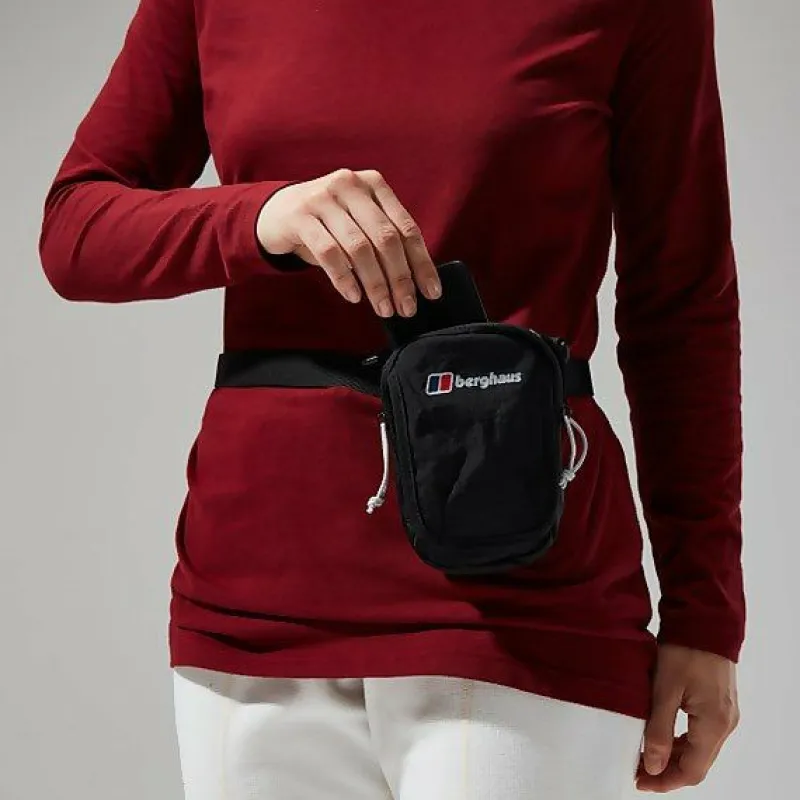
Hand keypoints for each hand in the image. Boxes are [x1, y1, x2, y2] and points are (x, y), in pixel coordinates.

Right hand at [256, 168, 440, 317]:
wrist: (276, 212)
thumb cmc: (327, 224)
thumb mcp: (358, 222)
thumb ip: (383, 240)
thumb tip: (414, 282)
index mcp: (374, 184)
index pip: (406, 227)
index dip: (421, 262)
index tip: (430, 292)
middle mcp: (351, 185)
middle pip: (385, 238)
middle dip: (400, 278)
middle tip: (406, 307)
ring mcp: (323, 198)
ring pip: (359, 247)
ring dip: (375, 283)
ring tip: (383, 308)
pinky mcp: (300, 217)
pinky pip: (329, 253)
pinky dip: (344, 278)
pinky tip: (353, 296)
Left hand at [636, 643, 739, 791]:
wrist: (704, 620)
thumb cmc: (685, 650)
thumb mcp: (665, 690)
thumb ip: (658, 730)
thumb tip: (652, 766)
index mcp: (714, 725)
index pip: (691, 771)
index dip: (664, 781)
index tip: (639, 781)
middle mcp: (725, 724)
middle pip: (697, 763)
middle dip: (667, 771)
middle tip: (637, 770)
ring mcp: (724, 714)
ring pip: (699, 749)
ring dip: (673, 756)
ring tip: (644, 755)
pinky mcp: (719, 703)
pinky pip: (701, 733)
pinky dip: (681, 740)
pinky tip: (660, 735)